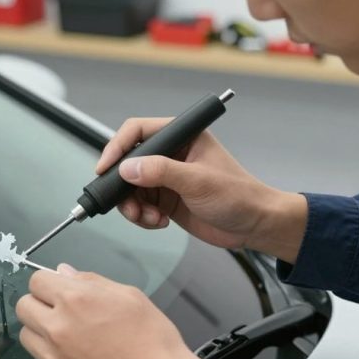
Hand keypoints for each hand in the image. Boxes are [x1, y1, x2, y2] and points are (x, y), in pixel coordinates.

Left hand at [16, 264, 208, 358]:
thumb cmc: (152, 339)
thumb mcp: (129, 295)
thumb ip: (91, 281)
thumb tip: (64, 272)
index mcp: (74, 299)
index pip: (36, 280)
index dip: (49, 283)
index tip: (59, 290)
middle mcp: (57, 327)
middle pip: (23, 306)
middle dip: (39, 304)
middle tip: (60, 311)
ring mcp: (52, 358)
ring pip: (26, 335)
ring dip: (41, 331)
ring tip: (68, 337)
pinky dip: (52, 358)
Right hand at [97, 119, 306, 262]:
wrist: (254, 226)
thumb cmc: (239, 195)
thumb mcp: (198, 181)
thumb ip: (161, 171)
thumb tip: (128, 168)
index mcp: (182, 136)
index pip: (138, 131)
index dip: (117, 147)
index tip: (105, 168)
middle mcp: (170, 154)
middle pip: (128, 162)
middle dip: (122, 185)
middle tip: (125, 203)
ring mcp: (166, 177)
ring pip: (130, 187)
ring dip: (132, 206)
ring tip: (147, 218)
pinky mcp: (165, 199)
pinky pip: (139, 205)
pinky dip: (141, 216)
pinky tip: (157, 222)